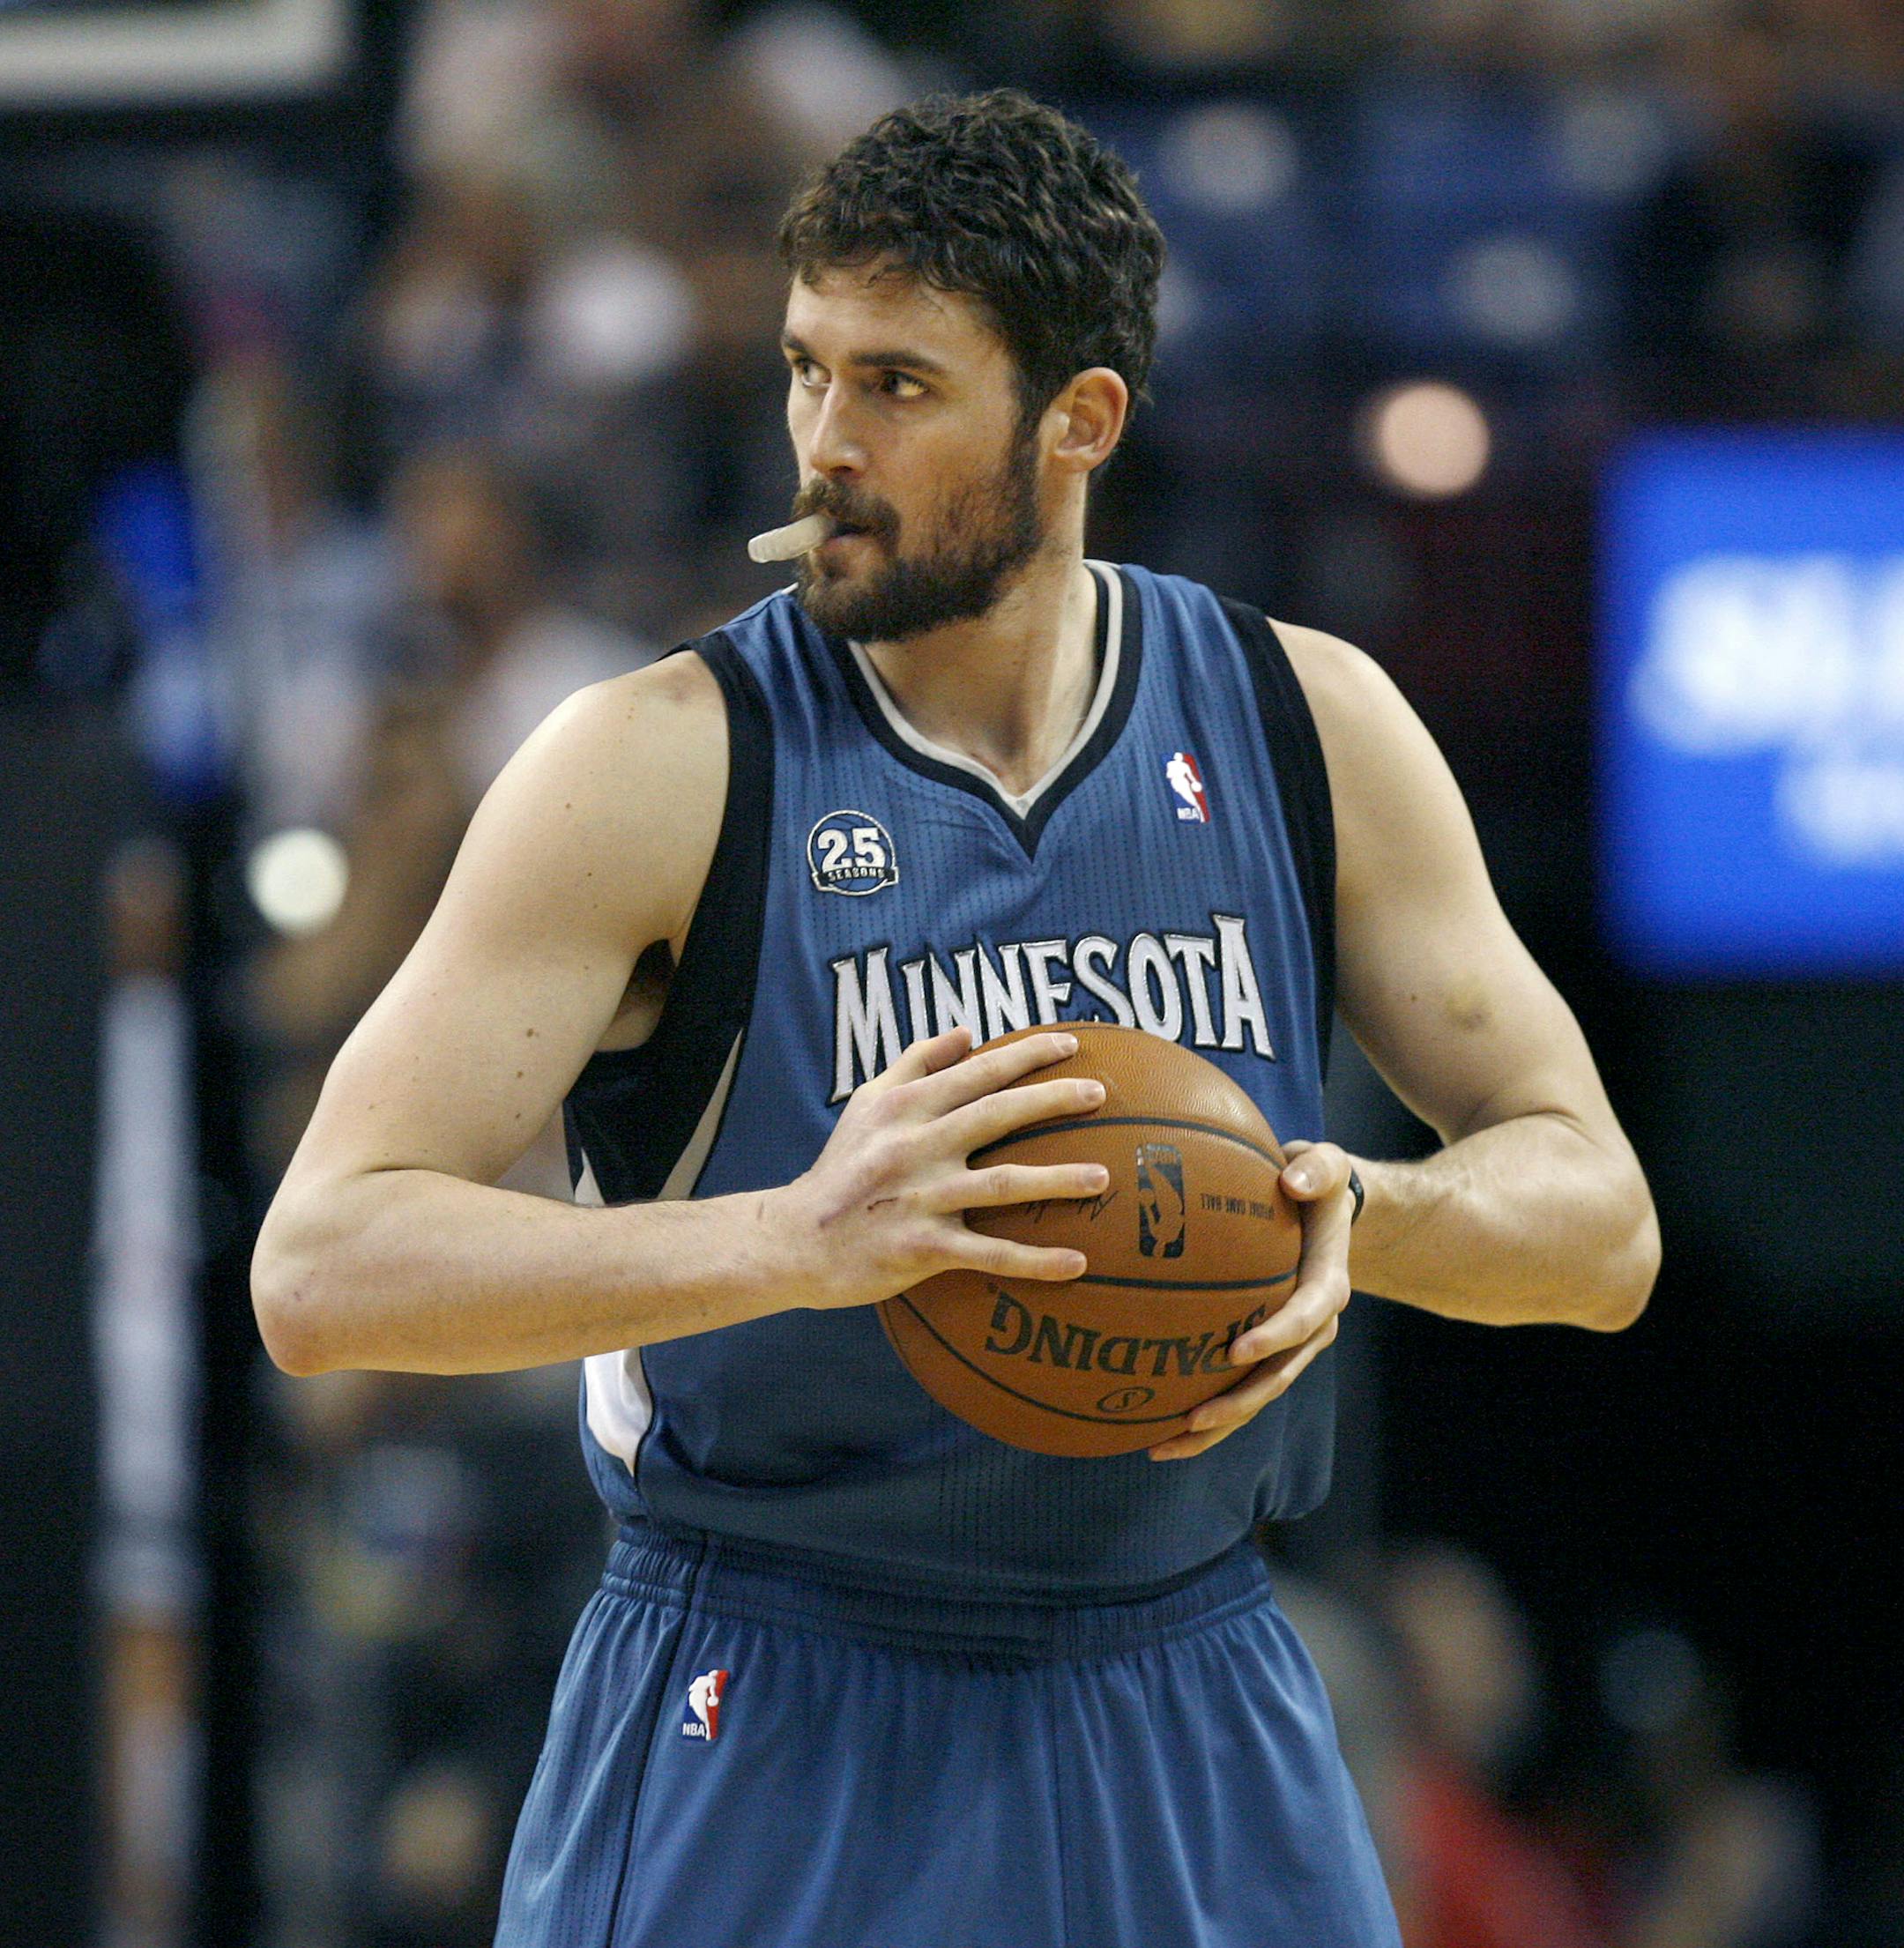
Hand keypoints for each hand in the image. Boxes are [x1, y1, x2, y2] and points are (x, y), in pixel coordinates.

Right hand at [781, 1027, 1110, 1310]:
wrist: (796, 1240)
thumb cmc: (840, 1168)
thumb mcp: (866, 1103)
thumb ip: (916, 1064)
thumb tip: (967, 1032)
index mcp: (906, 1108)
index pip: (977, 1071)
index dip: (1027, 1055)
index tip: (1072, 1045)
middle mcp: (916, 1147)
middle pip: (997, 1114)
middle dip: (1053, 1100)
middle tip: (1101, 1093)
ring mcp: (920, 1198)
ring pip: (1001, 1185)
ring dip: (1056, 1181)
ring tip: (1103, 1177)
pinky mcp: (922, 1248)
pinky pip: (988, 1254)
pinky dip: (1033, 1260)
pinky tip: (1076, 1262)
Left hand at [1148, 1139, 1355, 1459]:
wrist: (1326, 1211)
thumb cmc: (1317, 1183)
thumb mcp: (1326, 1163)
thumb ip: (1317, 1168)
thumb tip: (1292, 1180)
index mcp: (1327, 1285)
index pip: (1305, 1318)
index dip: (1275, 1337)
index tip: (1236, 1350)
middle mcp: (1314, 1326)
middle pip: (1278, 1377)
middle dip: (1238, 1403)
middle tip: (1193, 1418)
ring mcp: (1291, 1346)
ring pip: (1256, 1397)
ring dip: (1216, 1428)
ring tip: (1164, 1445)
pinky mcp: (1266, 1352)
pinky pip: (1238, 1391)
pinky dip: (1206, 1417)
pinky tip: (1157, 1432)